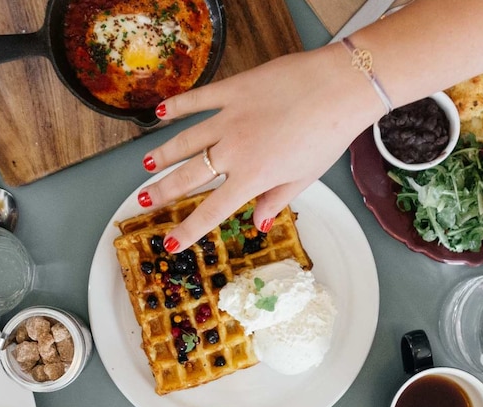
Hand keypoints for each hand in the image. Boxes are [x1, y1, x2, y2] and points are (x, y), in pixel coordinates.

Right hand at [136, 43, 385, 251]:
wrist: (339, 88)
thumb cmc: (329, 135)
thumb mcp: (305, 177)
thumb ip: (277, 199)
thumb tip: (259, 223)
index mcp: (253, 177)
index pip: (211, 210)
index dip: (188, 230)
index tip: (170, 244)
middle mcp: (233, 151)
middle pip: (189, 176)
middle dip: (163, 191)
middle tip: (144, 200)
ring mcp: (229, 118)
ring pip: (185, 140)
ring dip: (163, 154)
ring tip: (146, 165)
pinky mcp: (233, 90)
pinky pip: (198, 100)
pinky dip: (177, 106)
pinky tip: (160, 113)